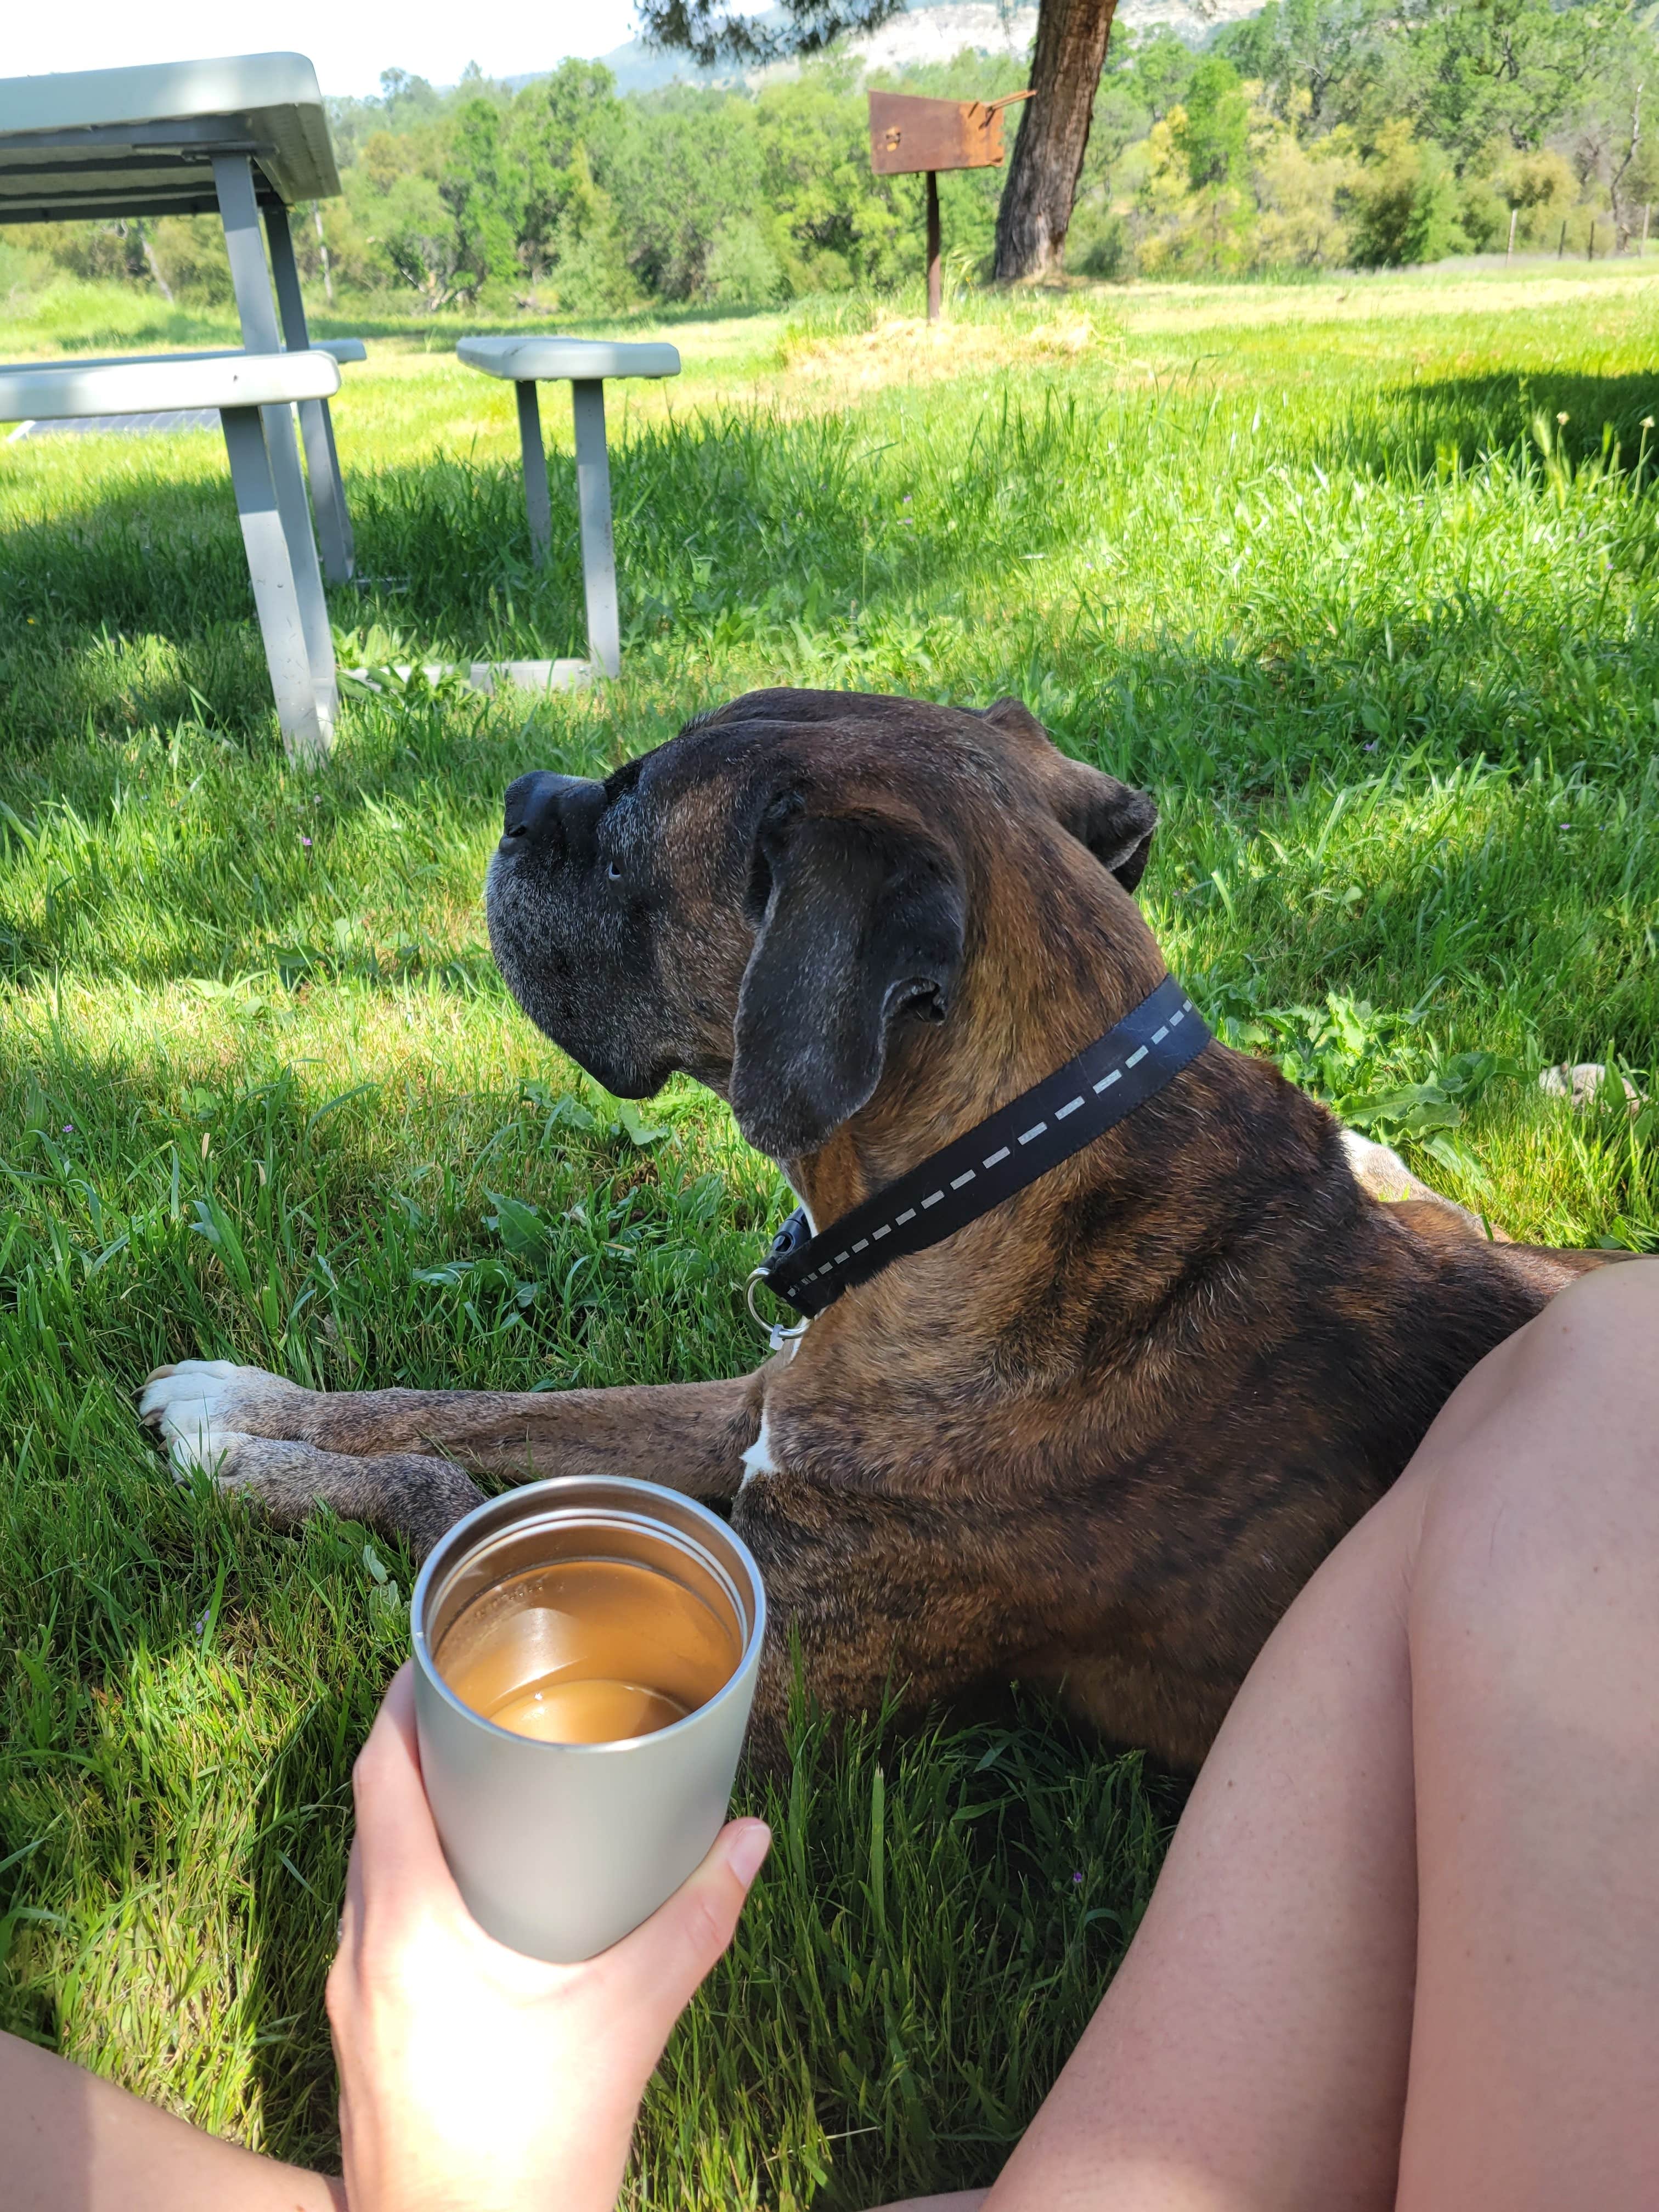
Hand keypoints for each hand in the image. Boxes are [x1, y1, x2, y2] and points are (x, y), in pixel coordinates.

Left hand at [326, 1666, 770, 2211]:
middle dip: (415, 1748)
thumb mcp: (628, 2021)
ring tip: (478, 1781)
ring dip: (411, 1817)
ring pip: (367, 1873)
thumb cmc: (533, 2153)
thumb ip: (694, 1921)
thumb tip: (749, 1837)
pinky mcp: (361, 2041)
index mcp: (406, 1928)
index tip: (436, 1655)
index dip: (400, 1702)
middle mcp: (359, 1954)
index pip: (379, 1776)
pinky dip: (410, 1878)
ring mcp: (349, 2003)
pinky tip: (469, 1890)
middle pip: (368, 1815)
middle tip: (478, 1703)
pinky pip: (373, 1924)